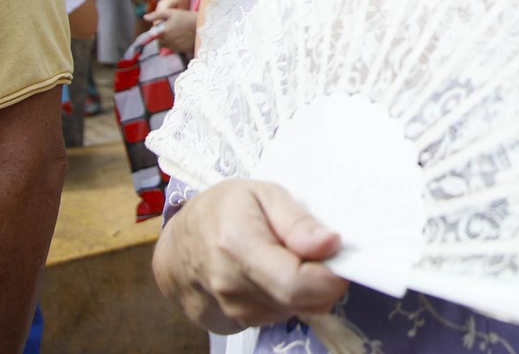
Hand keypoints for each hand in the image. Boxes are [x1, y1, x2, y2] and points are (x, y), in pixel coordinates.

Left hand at [145, 7, 198, 53]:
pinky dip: (176, 45)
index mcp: (164, 32)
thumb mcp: (171, 12)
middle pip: (160, 41)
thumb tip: (145, 17)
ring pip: (167, 46)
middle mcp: (168, 41)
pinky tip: (182, 38)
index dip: (158, 31)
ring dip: (169, 41)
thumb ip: (157, 15)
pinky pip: (175, 49)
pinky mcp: (182, 50)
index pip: (154, 35)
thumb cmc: (187, 16)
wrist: (202, 25)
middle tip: (172, 29)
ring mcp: (175, 47)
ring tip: (177, 33)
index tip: (164, 27)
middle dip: (163, 36)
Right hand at [153, 180, 347, 333]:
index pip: (297, 284)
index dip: (331, 275)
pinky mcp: (234, 324)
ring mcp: (232, 311)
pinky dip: (286, 298)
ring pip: (294, 311)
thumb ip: (298, 221)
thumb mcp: (263, 194)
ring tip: (288, 257)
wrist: (179, 242)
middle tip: (319, 252)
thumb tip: (330, 244)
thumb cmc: (223, 209)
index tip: (339, 255)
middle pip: (302, 302)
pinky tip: (273, 274)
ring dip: (304, 289)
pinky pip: (278, 316)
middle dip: (323, 280)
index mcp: (239, 248)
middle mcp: (233, 288)